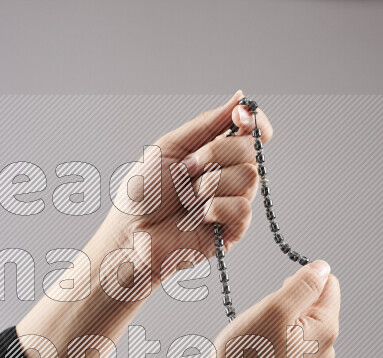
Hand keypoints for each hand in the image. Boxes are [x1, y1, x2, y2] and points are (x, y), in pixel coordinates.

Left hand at [103, 90, 272, 283]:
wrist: (129, 235)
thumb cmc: (142, 195)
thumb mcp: (170, 147)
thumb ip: (207, 123)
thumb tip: (239, 98)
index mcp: (215, 154)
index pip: (253, 132)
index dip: (254, 121)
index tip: (240, 116)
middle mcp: (228, 176)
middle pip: (251, 150)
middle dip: (216, 153)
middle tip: (186, 169)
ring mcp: (232, 203)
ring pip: (248, 177)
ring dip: (210, 184)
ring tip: (187, 198)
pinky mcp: (233, 230)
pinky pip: (242, 208)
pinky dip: (215, 208)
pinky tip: (197, 217)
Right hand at [190, 260, 340, 357]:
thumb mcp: (273, 309)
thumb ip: (303, 285)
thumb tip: (322, 267)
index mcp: (325, 329)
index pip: (328, 284)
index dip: (299, 281)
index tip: (275, 298)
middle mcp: (325, 349)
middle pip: (311, 304)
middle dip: (285, 304)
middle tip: (261, 321)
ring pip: (296, 324)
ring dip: (276, 322)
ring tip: (255, 338)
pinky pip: (287, 344)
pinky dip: (271, 341)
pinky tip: (255, 353)